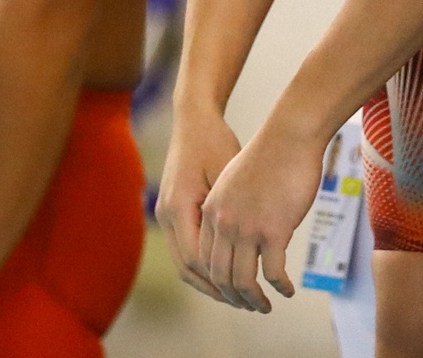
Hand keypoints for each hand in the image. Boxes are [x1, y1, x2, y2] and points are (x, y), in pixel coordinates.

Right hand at [156, 107, 242, 300]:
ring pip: (185, 263)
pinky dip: (206, 265)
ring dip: (212, 282)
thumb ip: (234, 212)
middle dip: (218, 290)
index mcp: (179, 207)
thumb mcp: (229, 175)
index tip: (252, 294)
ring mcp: (166, 214)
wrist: (193, 119)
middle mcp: (168, 215)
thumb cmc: (215, 141)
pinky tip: (230, 270)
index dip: (224, 282)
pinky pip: (187, 249)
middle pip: (189, 269)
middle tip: (249, 304)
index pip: (197, 261)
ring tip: (242, 295)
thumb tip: (255, 249)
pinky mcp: (173, 211)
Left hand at [195, 119, 324, 312]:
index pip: (202, 260)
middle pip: (219, 277)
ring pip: (243, 281)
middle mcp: (222, 222)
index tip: (231, 290)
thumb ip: (227, 208)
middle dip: (234, 298)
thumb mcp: (233, 182)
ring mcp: (246, 228)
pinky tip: (288, 289)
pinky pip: (272, 273)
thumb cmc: (267, 156)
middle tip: (250, 306)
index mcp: (209, 210)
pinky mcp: (273, 231)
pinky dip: (280, 287)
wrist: (289, 136)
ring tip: (266, 306)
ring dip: (255, 300)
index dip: (216, 282)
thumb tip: (232, 232)